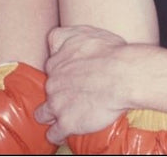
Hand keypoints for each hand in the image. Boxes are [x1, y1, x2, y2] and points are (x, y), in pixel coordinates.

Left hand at [34, 25, 128, 143]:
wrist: (123, 75)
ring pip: (43, 113)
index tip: (70, 73)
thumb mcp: (86, 32)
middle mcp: (53, 82)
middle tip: (72, 93)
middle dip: (57, 92)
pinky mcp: (67, 122)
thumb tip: (57, 41)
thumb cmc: (111, 52)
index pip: (51, 65)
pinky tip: (64, 133)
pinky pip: (54, 133)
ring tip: (60, 117)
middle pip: (48, 89)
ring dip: (49, 115)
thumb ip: (67, 35)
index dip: (61, 70)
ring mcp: (57, 103)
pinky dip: (57, 134)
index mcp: (57, 61)